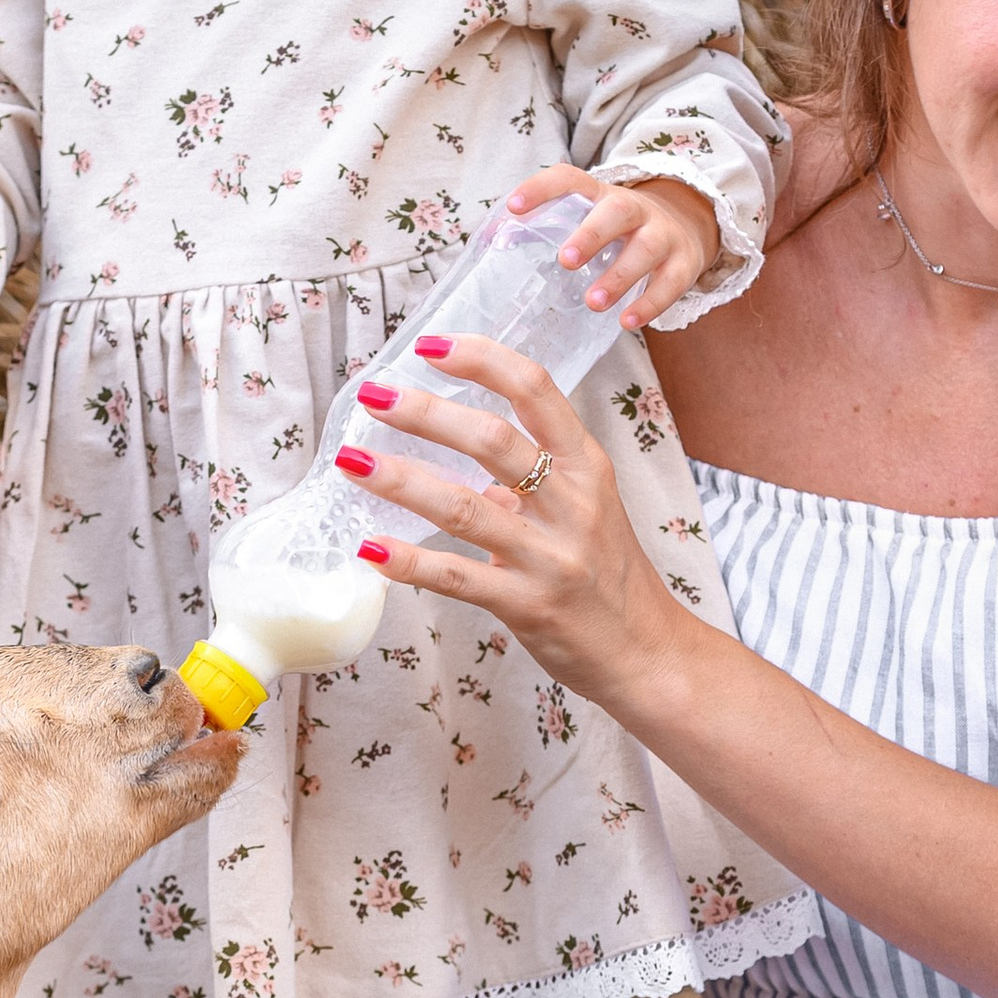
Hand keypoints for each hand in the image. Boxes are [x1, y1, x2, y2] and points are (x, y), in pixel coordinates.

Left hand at [343, 330, 693, 712]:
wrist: (646, 650)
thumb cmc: (609, 573)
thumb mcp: (585, 506)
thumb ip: (531, 472)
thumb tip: (459, 437)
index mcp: (586, 465)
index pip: (534, 390)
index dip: (480, 360)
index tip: (430, 347)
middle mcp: (571, 503)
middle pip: (491, 440)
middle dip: (425, 412)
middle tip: (374, 396)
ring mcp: (550, 556)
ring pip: (464, 507)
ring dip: (400, 480)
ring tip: (351, 462)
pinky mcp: (528, 605)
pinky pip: (457, 578)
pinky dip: (409, 561)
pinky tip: (370, 547)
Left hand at [503, 167, 718, 331]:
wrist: (684, 227)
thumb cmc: (616, 230)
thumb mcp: (585, 219)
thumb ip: (545, 229)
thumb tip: (489, 241)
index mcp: (600, 194)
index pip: (570, 179)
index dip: (541, 188)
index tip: (513, 207)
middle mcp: (634, 209)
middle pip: (617, 211)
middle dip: (591, 235)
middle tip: (565, 261)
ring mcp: (663, 234)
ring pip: (645, 249)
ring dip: (619, 276)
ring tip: (593, 302)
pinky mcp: (684, 263)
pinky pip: (671, 283)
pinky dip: (650, 303)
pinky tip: (627, 322)